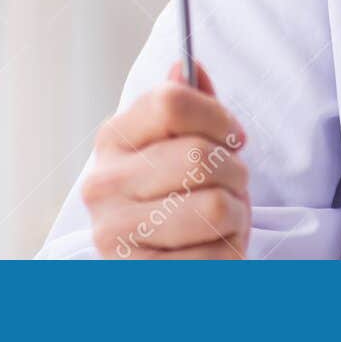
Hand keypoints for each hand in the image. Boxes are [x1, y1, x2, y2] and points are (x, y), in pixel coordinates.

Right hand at [81, 61, 251, 258]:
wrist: (164, 267)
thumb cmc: (181, 196)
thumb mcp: (185, 143)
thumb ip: (188, 104)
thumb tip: (186, 65)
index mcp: (113, 139)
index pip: (171, 102)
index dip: (218, 117)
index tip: (233, 136)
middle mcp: (103, 184)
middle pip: (199, 155)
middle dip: (235, 171)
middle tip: (233, 184)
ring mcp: (115, 234)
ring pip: (214, 206)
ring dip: (237, 213)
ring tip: (224, 218)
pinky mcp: (139, 277)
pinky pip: (214, 255)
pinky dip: (229, 252)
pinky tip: (212, 249)